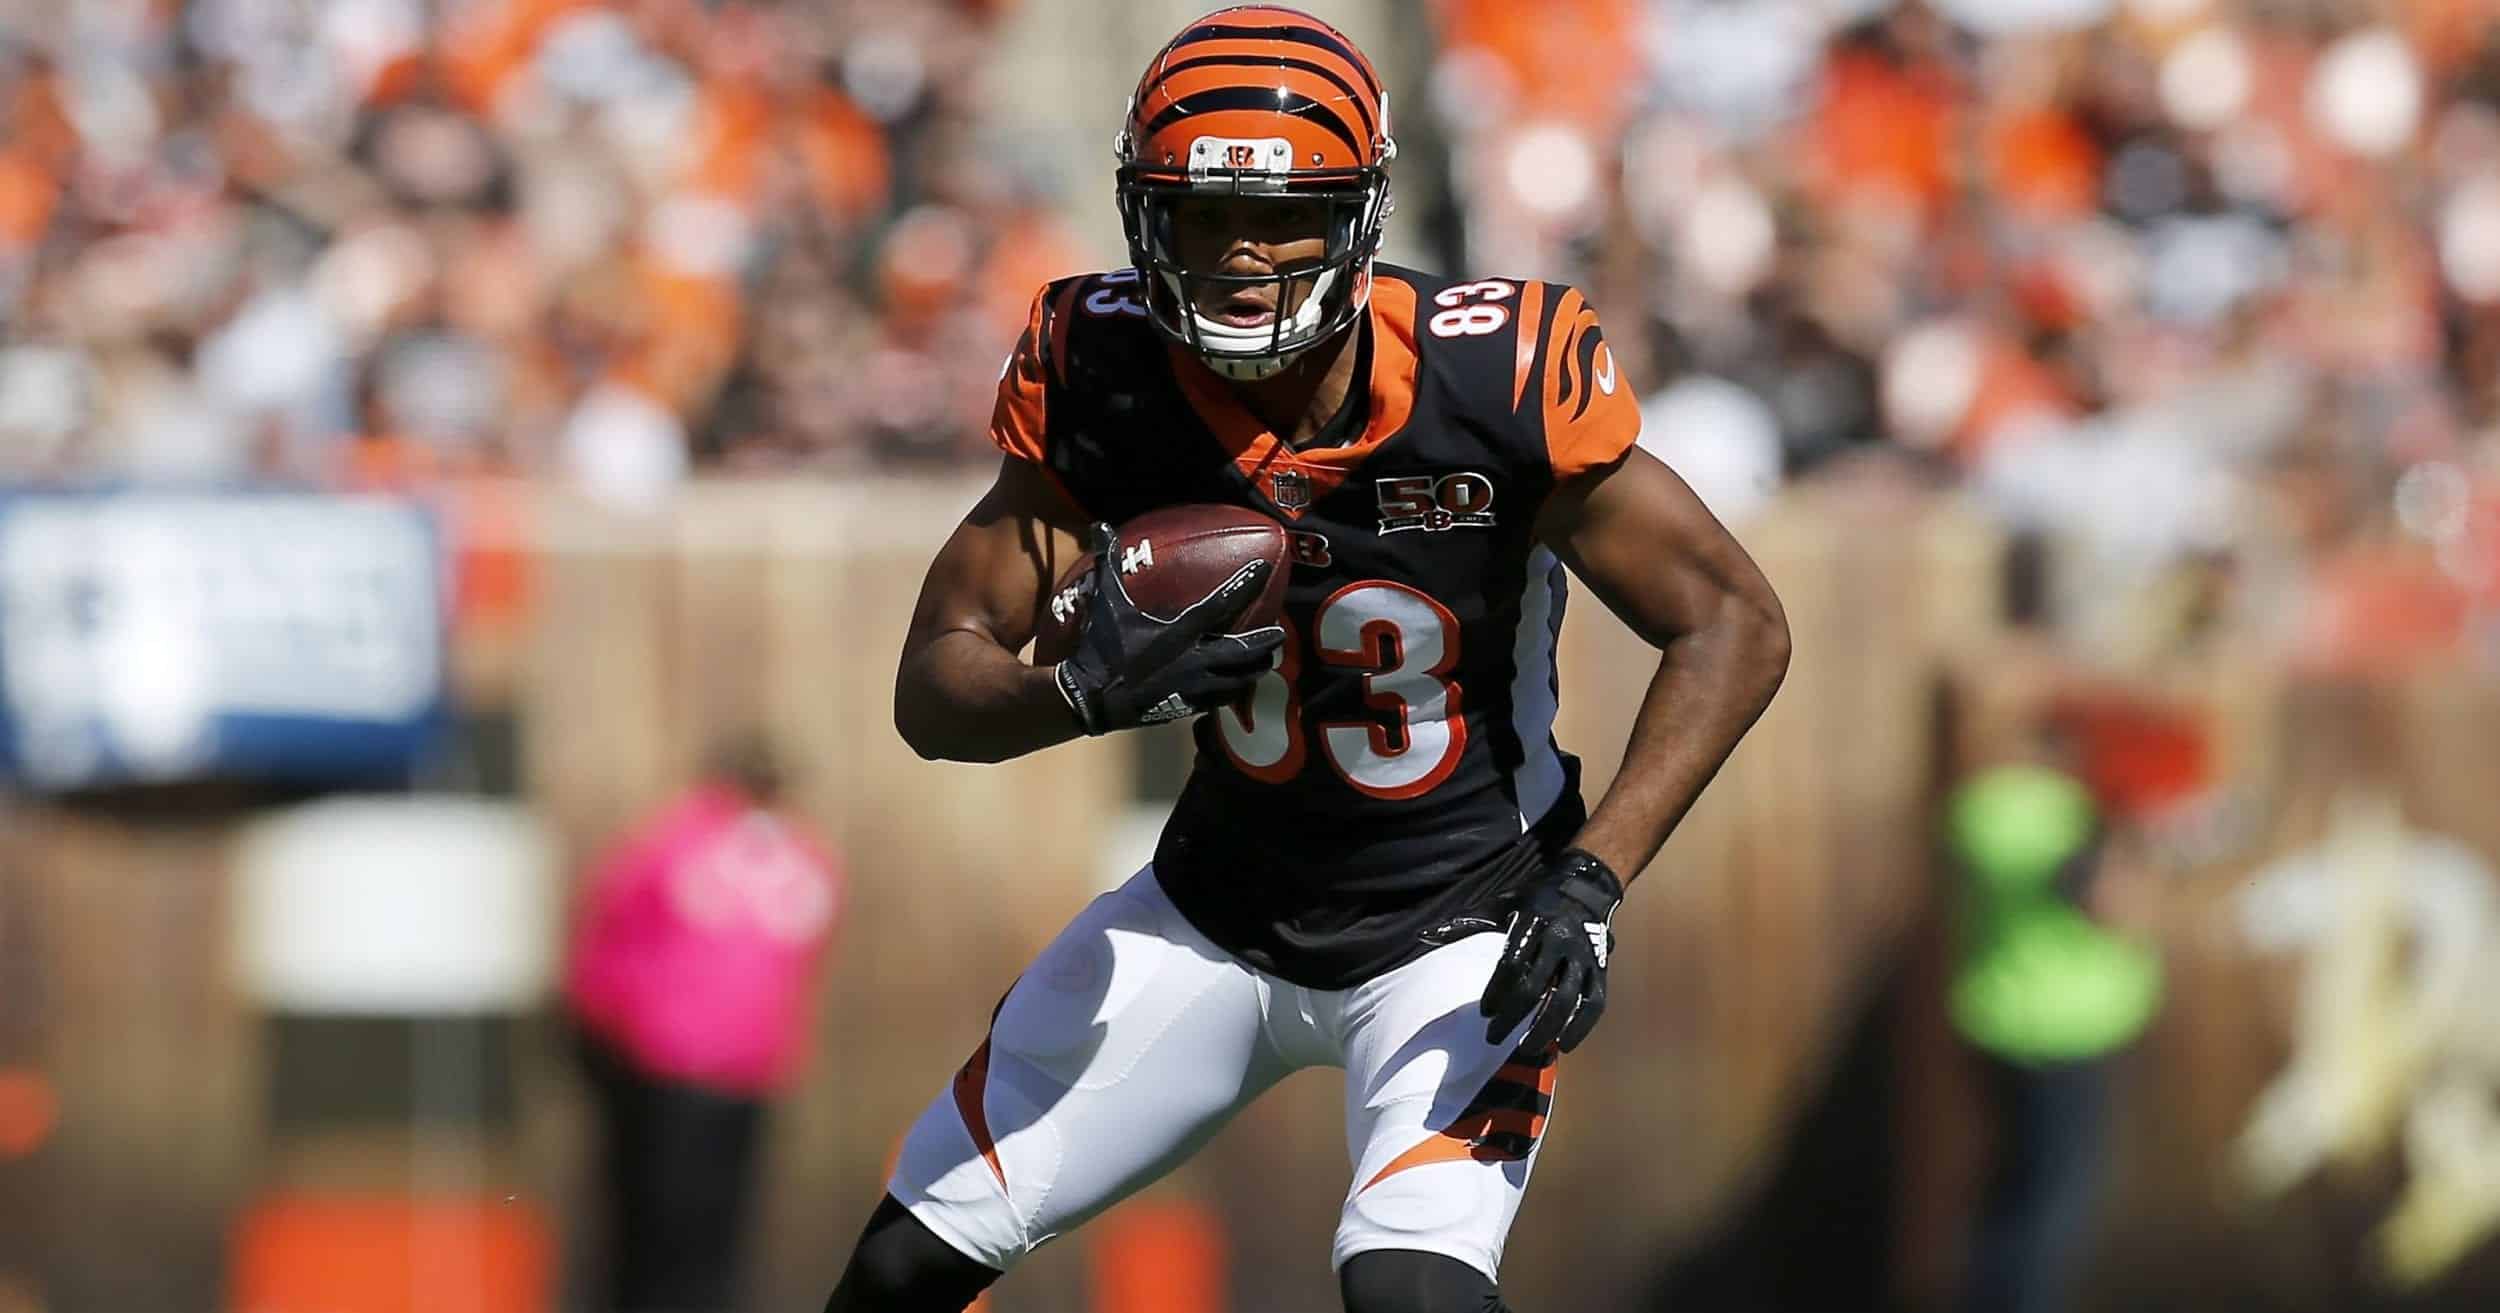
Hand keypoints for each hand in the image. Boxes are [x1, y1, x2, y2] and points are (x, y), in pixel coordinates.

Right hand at [1055, 522, 1285, 734]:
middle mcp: (1194, 660)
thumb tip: (1100, 526)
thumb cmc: (1101, 647)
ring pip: (1239, 680)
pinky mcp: (1187, 707)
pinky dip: (1233, 691)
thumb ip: (1109, 565)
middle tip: (1279, 634)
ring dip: (1254, 669)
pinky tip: (1237, 687)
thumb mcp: (1106, 603)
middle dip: (1265, 642)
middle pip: (1244, 651)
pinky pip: (1220, 700)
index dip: (1245, 584)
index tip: (1264, 570)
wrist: (1090, 698)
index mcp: (1180, 632)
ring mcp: (1193, 687)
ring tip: (1266, 661)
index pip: (1222, 604)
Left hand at [1479, 849, 1622, 1055]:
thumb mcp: (1500, 904)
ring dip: (1546, 1027)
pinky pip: (1594, 1003)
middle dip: (1513, 1016)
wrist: (1584, 887)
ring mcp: (1583, 956)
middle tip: (1494, 1038)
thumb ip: (1466, 923)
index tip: (1485, 1013)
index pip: (1512, 962)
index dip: (1497, 991)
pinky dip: (1581, 1026)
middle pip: (1535, 985)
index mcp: (1533, 921)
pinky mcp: (1599, 970)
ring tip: (1528, 1049)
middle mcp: (1560, 938)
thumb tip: (1425, 935)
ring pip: (1566, 998)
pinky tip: (1564, 1045)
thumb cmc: (1533, 901)